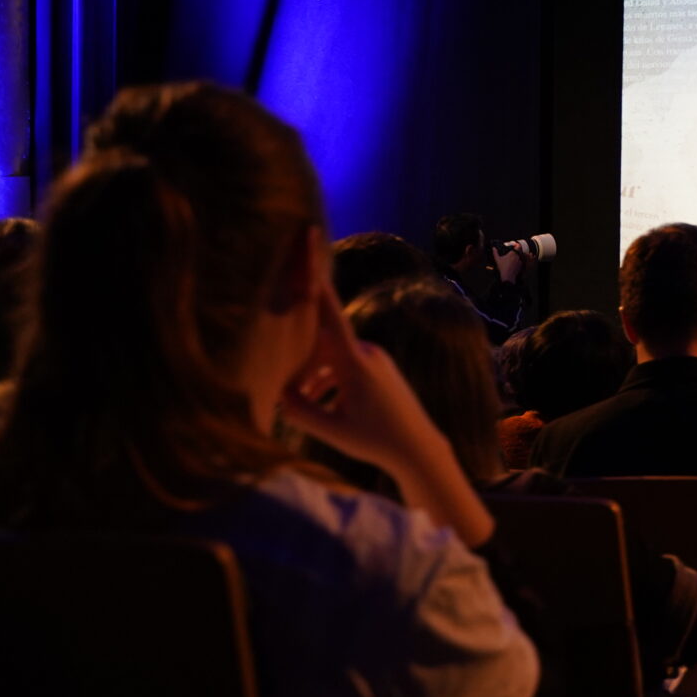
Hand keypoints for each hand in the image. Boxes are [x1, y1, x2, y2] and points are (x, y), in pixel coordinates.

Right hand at [282, 280, 453, 476]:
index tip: (309, 248)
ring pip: (332, 356)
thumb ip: (299, 411)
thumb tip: (277, 394)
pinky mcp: (380, 367)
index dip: (316, 286)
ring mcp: (376, 358)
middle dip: (300, 363)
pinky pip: (346, 364)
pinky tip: (318, 402)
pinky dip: (329, 379)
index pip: (329, 317)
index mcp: (355, 362)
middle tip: (287, 391)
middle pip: (322, 344)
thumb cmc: (375, 440)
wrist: (418, 448)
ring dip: (313, 375)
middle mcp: (367, 353)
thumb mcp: (331, 430)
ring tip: (300, 403)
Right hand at [492, 244, 528, 284]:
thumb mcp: (497, 260)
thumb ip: (495, 253)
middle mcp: (518, 256)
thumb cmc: (503, 267)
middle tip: (512, 252)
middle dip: (516, 251)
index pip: (518, 246)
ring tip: (512, 258)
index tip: (514, 245)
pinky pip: (521, 261)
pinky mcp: (521, 266)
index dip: (516, 245)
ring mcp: (520, 261)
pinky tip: (514, 263)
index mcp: (513, 253)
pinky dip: (518, 261)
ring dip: (517, 256)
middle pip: (519, 251)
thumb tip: (493, 248)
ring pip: (521, 256)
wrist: (508, 276)